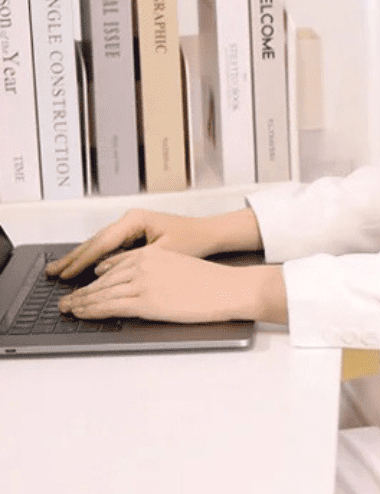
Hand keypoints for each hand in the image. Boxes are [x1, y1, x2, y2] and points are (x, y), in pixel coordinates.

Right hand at [46, 208, 259, 280]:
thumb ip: (132, 261)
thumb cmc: (193, 241)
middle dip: (74, 258)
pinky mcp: (135, 234)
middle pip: (95, 241)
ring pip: (100, 244)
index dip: (82, 260)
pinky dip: (95, 258)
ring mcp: (132, 226)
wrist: (211, 234)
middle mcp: (130, 220)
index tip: (66, 273)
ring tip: (60, 271)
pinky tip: (82, 268)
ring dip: (81, 258)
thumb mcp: (162, 254)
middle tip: (53, 272)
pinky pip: (110, 247)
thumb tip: (102, 270)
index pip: (102, 242)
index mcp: (135, 220)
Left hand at [57, 244, 287, 324]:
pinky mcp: (144, 301)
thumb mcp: (179, 267)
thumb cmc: (212, 282)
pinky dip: (91, 310)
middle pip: (102, 279)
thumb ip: (156, 271)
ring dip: (81, 301)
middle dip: (82, 291)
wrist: (228, 288)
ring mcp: (141, 282)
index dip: (95, 278)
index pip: (113, 265)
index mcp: (151, 254)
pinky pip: (109, 305)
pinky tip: (82, 313)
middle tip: (66, 300)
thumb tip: (141, 283)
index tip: (85, 285)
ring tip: (68, 309)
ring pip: (101, 292)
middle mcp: (142, 264)